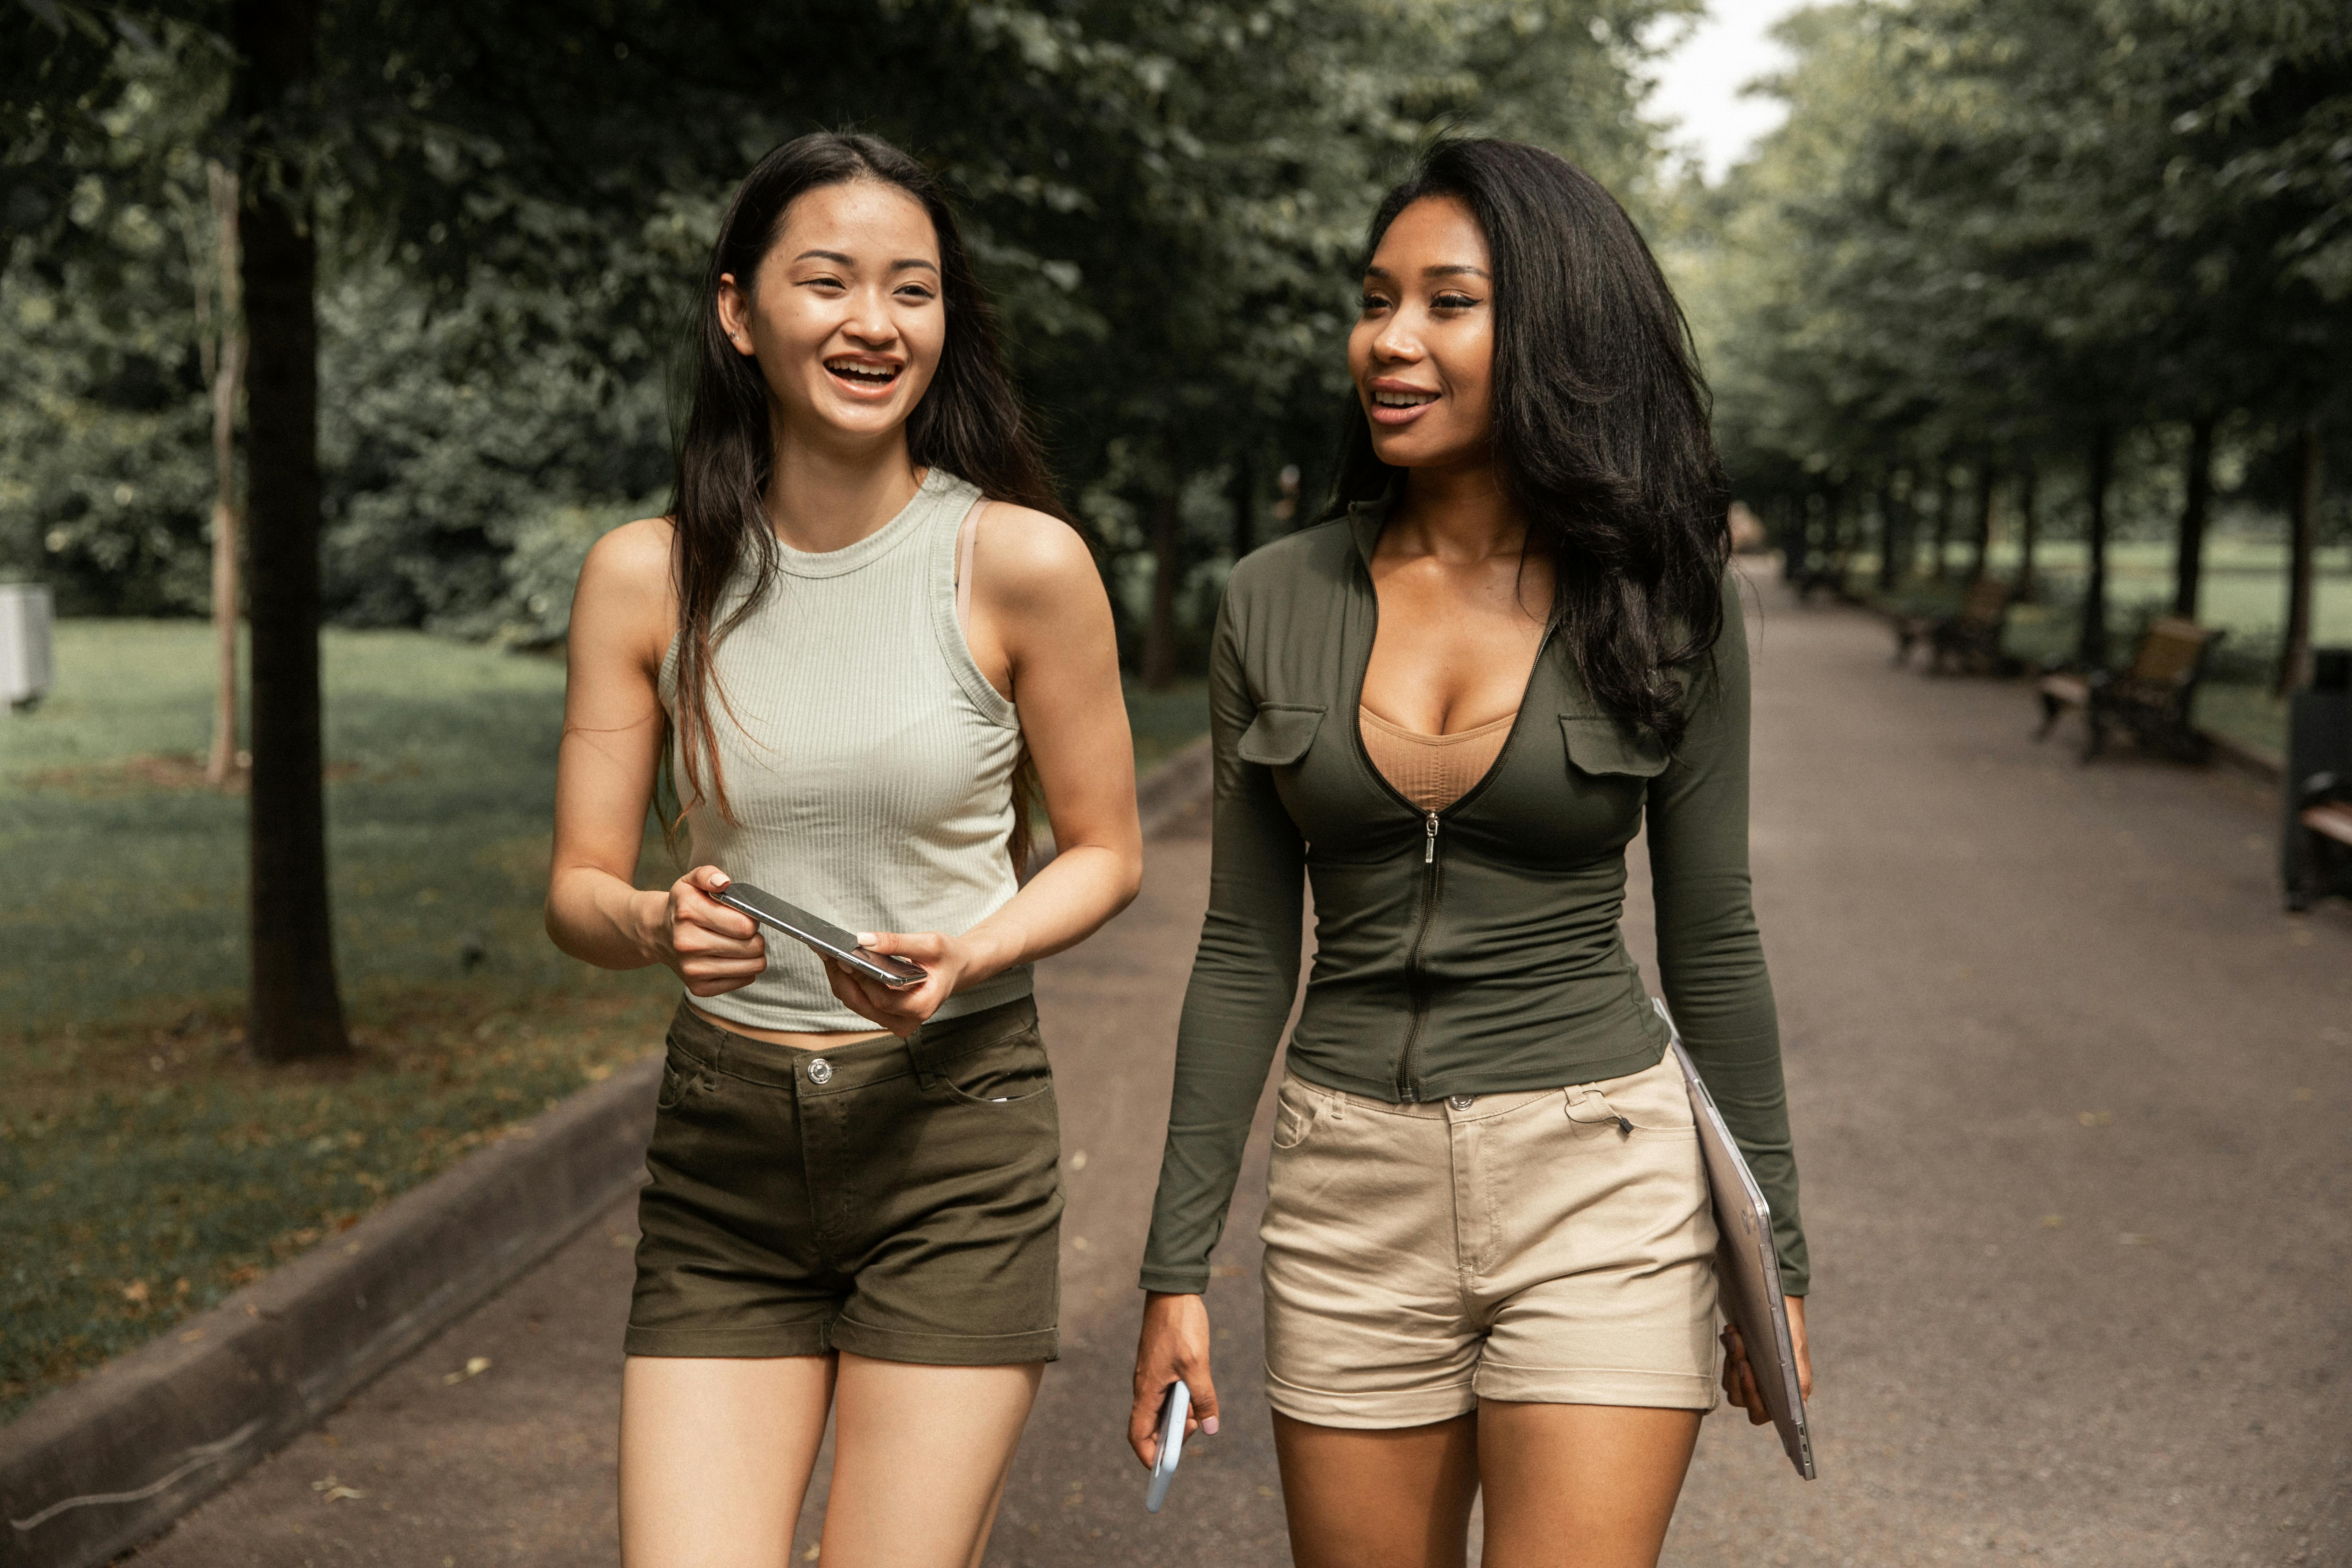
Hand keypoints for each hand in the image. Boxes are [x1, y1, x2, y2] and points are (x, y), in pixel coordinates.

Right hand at [644, 867, 765, 995]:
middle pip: (752, 947)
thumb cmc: (683, 906)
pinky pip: (744, 980)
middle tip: (743, 932)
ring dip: (753, 955)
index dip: (752, 920)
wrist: (657, 933)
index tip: (744, 917)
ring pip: (752, 966)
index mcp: (688, 913)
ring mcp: (692, 969)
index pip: (744, 925)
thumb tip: (723, 882)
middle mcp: (687, 943)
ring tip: (740, 944)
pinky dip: (744, 970)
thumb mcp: (690, 882)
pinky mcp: (699, 988)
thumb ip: (708, 874)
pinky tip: (731, 958)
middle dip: (755, 937)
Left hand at [820, 929, 977, 1037]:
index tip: (842, 958)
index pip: (883, 999)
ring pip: (856, 1003)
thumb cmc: (947, 957)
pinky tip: (839, 963)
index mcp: (922, 1006)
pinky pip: (859, 1001)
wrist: (956, 969)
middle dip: (842, 978)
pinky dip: (848, 982)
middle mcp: (906, 1021)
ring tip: (828, 954)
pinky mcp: (885, 1016)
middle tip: (826, 952)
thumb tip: (862, 940)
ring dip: (840, 979)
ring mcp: (894, 1022)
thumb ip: (896, 942)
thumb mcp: (930, 943)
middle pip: (863, 1003)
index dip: (861, 980)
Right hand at [1129, 1292, 1219, 1468]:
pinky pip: (1167, 1394)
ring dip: (1180, 1416)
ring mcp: (1152, 1376)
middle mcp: (1145, 1386)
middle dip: (1172, 1436)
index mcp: (1147, 1390)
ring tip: (1200, 1405)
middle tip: (1197, 1425)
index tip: (1164, 1469)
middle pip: (1151, 1426)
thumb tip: (1210, 1428)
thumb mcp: (1198, 1365)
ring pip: (1161, 1409)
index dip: (1148, 1456)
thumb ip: (1204, 1399)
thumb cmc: (1181, 1326)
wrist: (1173, 1290)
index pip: (1138, 1435)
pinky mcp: (1160, 1367)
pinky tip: (1197, 1392)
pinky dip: (1181, 1401)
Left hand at [1720, 1294, 1811, 1424]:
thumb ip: (1800, 1383)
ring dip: (1730, 1357)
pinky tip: (1730, 1334)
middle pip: (1738, 1396)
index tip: (1745, 1366)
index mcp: (1779, 1401)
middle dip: (1735, 1369)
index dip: (1750, 1394)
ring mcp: (1747, 1382)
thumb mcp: (1799, 1358)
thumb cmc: (1792, 1336)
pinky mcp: (1737, 1367)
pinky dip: (1727, 1351)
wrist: (1781, 1312)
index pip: (1758, 1413)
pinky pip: (1726, 1367)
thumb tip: (1801, 1409)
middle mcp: (1761, 1396)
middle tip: (1737, 1342)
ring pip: (1729, 1382)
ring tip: (1734, 1333)